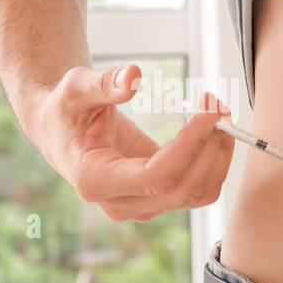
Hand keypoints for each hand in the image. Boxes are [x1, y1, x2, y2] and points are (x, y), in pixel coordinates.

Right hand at [29, 64, 235, 221]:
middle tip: (215, 102)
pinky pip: (199, 188)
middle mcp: (120, 203)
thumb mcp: (75, 89)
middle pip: (183, 188)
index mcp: (95, 180)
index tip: (207, 111)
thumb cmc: (67, 109)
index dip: (189, 146)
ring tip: (218, 112)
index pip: (155, 177)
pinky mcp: (158, 198)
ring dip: (218, 154)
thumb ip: (102, 84)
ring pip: (198, 193)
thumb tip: (134, 76)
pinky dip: (215, 160)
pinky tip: (213, 128)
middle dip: (209, 145)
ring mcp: (142, 206)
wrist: (64, 132)